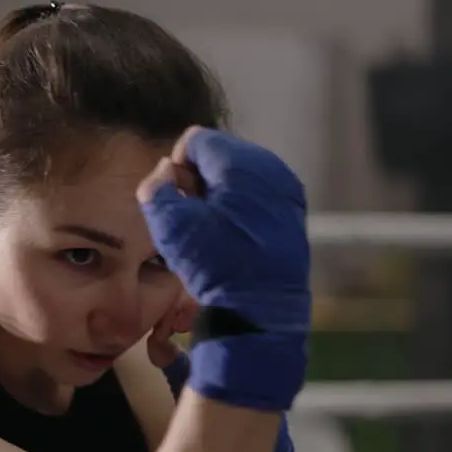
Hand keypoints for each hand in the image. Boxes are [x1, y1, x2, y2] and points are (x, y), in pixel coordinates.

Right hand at [136, 127, 311, 411]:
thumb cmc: (214, 266)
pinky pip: (258, 193)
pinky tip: (233, 236)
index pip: (195, 141)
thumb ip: (157, 190)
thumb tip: (164, 171)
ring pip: (239, 174)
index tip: (176, 200)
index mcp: (240, 163)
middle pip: (220, 154)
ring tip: (211, 229)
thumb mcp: (171, 228)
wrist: (261, 310)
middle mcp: (269, 167)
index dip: (176, 167)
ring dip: (220, 193)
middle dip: (199, 178)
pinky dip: (242, 206)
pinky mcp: (295, 211)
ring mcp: (286, 189)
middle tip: (192, 216)